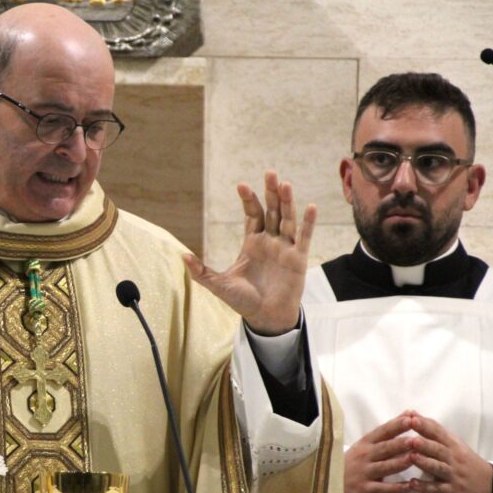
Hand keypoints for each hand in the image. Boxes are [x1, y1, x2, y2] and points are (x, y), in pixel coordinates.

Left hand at [184, 171, 314, 333]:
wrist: (265, 319)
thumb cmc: (244, 301)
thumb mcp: (219, 285)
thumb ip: (201, 271)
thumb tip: (181, 256)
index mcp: (252, 243)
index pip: (252, 215)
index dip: (248, 200)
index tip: (241, 185)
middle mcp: (270, 242)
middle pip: (271, 211)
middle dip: (270, 193)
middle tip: (270, 173)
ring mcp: (285, 249)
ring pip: (287, 220)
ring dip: (287, 202)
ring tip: (286, 185)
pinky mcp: (298, 260)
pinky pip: (304, 238)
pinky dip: (308, 223)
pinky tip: (311, 207)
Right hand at [344, 412, 415, 492]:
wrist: (330, 483)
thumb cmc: (352, 462)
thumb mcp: (365, 445)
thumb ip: (386, 434)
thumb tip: (408, 415)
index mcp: (366, 443)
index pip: (382, 431)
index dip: (396, 425)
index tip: (411, 418)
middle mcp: (364, 455)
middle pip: (385, 448)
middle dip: (401, 443)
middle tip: (416, 439)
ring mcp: (364, 472)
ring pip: (385, 467)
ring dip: (400, 463)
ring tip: (414, 459)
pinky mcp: (364, 489)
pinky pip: (383, 489)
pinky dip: (397, 488)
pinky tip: (411, 486)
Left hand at [407, 413, 492, 492]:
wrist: (490, 486)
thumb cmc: (465, 462)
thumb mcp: (454, 444)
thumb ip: (434, 431)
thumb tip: (413, 414)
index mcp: (453, 445)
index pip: (439, 433)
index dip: (426, 426)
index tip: (412, 418)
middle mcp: (454, 458)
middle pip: (439, 450)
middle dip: (425, 444)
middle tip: (411, 439)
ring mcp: (454, 475)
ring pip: (438, 468)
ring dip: (425, 462)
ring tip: (412, 457)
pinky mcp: (452, 491)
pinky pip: (437, 489)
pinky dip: (425, 487)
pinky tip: (412, 484)